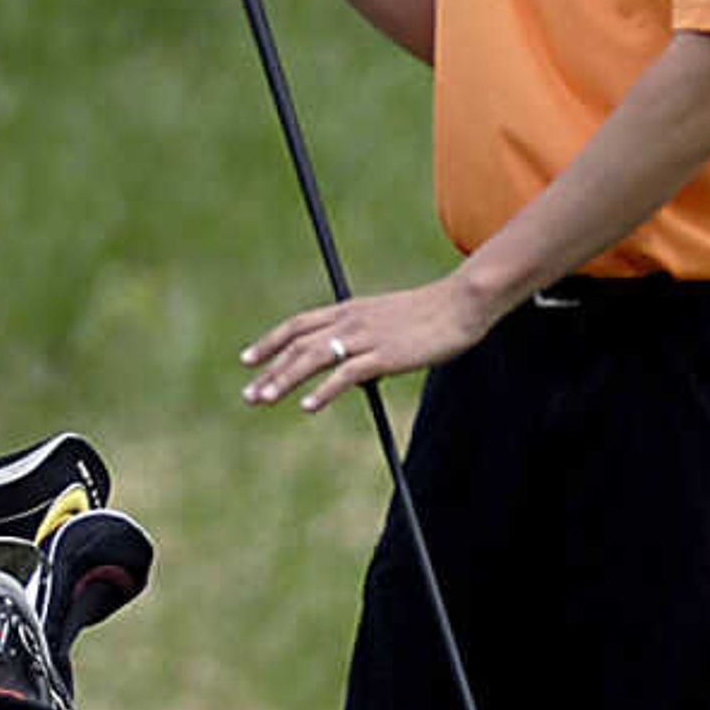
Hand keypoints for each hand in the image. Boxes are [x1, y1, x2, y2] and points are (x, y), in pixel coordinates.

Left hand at [241, 275, 505, 412]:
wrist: (462, 303)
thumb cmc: (431, 314)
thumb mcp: (388, 319)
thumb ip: (366, 336)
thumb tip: (356, 366)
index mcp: (348, 310)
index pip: (298, 325)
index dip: (270, 343)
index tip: (248, 360)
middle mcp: (349, 321)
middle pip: (298, 345)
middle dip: (269, 370)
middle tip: (248, 395)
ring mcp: (365, 337)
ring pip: (313, 358)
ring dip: (285, 380)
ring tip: (263, 399)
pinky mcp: (384, 355)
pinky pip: (346, 375)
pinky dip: (324, 391)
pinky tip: (308, 407)